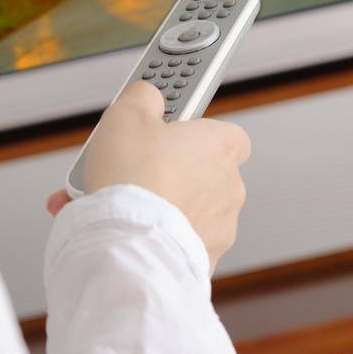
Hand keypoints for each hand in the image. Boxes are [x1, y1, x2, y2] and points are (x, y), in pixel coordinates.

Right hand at [45, 80, 250, 273]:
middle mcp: (230, 186)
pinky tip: (131, 228)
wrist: (129, 242)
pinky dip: (159, 233)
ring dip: (162, 203)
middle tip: (134, 166)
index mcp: (221, 146)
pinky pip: (180, 238)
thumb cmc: (133, 179)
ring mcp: (221, 225)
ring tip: (122, 202)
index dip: (191, 129)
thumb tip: (148, 95)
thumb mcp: (126, 114)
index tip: (165, 126)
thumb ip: (143, 96)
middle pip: (199, 170)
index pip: (223, 131)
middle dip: (168, 169)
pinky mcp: (205, 258)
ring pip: (188, 208)